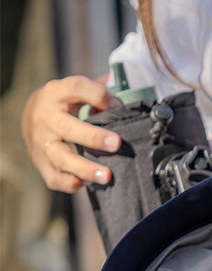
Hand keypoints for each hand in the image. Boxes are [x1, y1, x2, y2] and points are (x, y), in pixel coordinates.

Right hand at [22, 75, 120, 191]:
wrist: (34, 112)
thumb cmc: (69, 99)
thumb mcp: (80, 88)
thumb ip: (101, 93)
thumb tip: (119, 107)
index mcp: (57, 92)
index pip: (76, 87)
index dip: (97, 95)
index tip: (116, 104)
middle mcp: (46, 116)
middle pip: (66, 127)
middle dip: (92, 137)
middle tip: (116, 144)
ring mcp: (40, 141)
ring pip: (59, 157)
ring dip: (83, 168)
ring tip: (106, 176)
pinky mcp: (40, 161)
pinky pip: (52, 177)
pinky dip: (68, 183)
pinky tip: (86, 183)